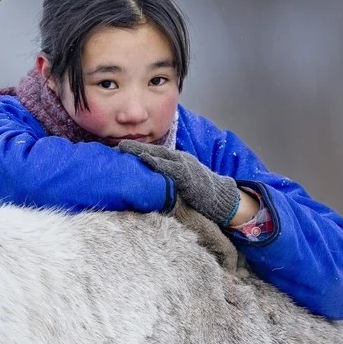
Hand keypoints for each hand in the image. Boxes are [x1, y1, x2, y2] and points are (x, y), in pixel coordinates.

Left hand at [118, 140, 239, 225]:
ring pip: (160, 156)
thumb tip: (150, 182)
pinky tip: (146, 160)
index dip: (140, 150)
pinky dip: (157, 163)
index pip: (156, 152)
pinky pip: (170, 168)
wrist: (222, 198)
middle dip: (137, 147)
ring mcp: (185, 166)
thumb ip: (169, 178)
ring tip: (126, 149)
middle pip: (155, 151)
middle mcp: (181, 159)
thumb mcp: (183, 181)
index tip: (123, 148)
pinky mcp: (187, 176)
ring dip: (142, 152)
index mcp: (179, 160)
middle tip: (120, 145)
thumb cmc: (202, 192)